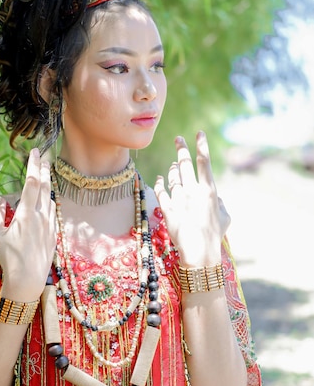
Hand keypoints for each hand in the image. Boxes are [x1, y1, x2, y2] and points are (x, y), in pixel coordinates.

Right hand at [0, 148, 56, 300]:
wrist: (28, 280)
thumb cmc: (9, 258)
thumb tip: (0, 201)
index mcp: (27, 214)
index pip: (32, 183)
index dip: (33, 166)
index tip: (34, 153)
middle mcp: (42, 217)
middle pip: (45, 187)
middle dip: (44, 170)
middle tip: (44, 157)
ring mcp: (50, 226)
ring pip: (50, 199)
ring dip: (48, 185)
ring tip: (46, 173)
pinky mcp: (53, 235)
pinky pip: (52, 212)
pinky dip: (49, 201)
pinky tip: (48, 199)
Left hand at [154, 132, 229, 266]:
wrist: (199, 252)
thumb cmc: (214, 236)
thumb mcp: (225, 218)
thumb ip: (221, 204)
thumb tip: (217, 198)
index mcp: (209, 191)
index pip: (204, 162)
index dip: (201, 145)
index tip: (198, 133)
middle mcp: (193, 191)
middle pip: (185, 164)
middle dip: (181, 149)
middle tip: (178, 139)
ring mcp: (179, 199)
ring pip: (172, 176)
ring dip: (173, 169)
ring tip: (174, 165)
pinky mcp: (167, 209)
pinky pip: (161, 191)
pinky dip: (159, 183)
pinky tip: (159, 179)